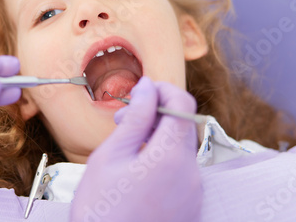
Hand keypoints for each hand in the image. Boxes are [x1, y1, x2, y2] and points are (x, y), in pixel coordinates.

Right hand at [71, 77, 201, 221]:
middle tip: (124, 120)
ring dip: (157, 137)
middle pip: (183, 125)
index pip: (182, 102)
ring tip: (125, 148)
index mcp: (172, 157)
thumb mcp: (111, 156)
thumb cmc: (102, 212)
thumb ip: (135, 117)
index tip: (141, 91)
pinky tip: (136, 170)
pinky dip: (162, 159)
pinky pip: (180, 169)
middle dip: (156, 113)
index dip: (162, 89)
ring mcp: (193, 192)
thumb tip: (147, 87)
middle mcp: (191, 174)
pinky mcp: (189, 205)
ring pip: (180, 147)